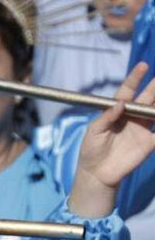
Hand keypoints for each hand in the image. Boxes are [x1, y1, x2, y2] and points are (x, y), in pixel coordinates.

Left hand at [70, 63, 154, 217]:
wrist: (97, 173)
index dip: (135, 78)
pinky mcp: (149, 142)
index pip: (128, 91)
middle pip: (147, 98)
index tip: (143, 66)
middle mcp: (133, 117)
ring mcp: (143, 129)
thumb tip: (120, 103)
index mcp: (117, 111)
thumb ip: (106, 117)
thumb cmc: (91, 149)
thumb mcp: (93, 132)